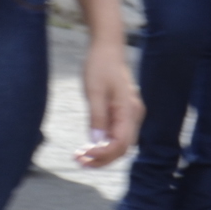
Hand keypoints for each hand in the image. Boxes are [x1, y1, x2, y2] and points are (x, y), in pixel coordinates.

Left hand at [76, 37, 141, 167]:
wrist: (107, 48)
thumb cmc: (100, 66)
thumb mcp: (94, 91)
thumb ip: (97, 117)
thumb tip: (96, 141)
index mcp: (129, 110)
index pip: (120, 144)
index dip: (103, 154)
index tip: (83, 154)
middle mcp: (133, 115)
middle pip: (122, 148)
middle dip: (101, 159)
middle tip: (77, 161)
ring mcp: (129, 114)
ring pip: (119, 143)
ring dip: (101, 154)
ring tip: (79, 156)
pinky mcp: (122, 112)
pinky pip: (115, 134)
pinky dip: (102, 144)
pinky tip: (87, 145)